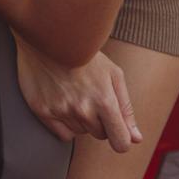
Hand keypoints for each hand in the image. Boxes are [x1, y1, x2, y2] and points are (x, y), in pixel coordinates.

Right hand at [13, 39, 141, 151]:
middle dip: (100, 121)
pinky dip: (66, 124)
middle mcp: (82, 110)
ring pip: (81, 133)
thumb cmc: (86, 54)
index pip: (120, 142)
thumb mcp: (113, 75)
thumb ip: (126, 109)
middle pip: (100, 135)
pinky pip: (63, 134)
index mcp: (104, 101)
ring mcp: (60, 111)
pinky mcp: (42, 111)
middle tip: (92, 96)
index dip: (122, 138)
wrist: (50, 36)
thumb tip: (136, 139)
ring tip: (76, 94)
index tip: (118, 130)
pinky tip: (64, 103)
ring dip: (82, 120)